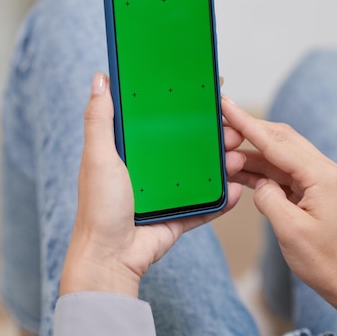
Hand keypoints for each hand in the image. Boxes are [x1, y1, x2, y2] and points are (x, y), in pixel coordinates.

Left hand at [59, 73, 245, 297]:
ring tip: (239, 157)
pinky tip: (237, 190)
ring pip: (202, 174)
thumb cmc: (98, 207)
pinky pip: (205, 206)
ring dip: (223, 166)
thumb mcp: (98, 157)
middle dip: (214, 137)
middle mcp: (151, 169)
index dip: (185, 106)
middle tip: (233, 129)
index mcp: (132, 151)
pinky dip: (222, 200)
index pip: (162, 121)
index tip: (209, 92)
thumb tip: (100, 78)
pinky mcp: (178, 216)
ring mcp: (167, 193)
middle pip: (189, 147)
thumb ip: (100, 119)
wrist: (110, 257)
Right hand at [221, 96, 336, 321]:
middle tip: (222, 120)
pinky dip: (261, 171)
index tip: (227, 105)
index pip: (276, 142)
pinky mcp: (312, 190)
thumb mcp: (290, 230)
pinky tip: (241, 172)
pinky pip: (282, 172)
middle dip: (249, 128)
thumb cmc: (325, 261)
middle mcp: (323, 171)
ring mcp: (318, 180)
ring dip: (252, 153)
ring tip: (225, 151)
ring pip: (279, 155)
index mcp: (321, 176)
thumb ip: (268, 198)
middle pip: (279, 139)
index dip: (247, 123)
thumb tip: (259, 183)